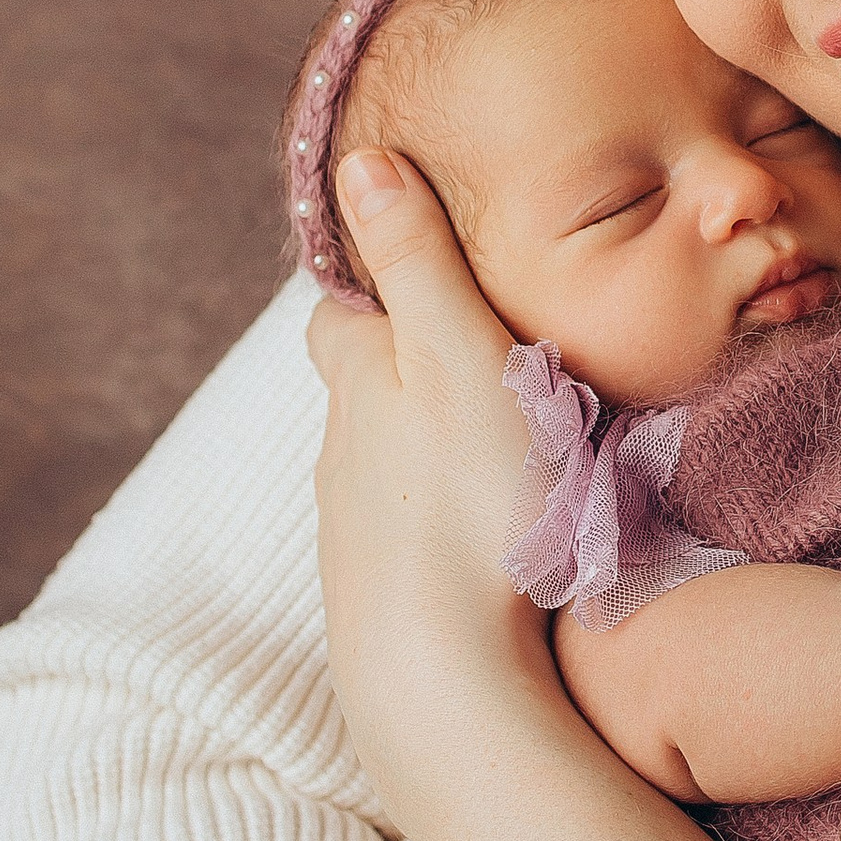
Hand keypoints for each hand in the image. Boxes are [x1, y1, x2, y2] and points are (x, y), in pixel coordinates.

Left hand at [310, 150, 728, 840]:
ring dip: (428, 453)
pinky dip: (440, 522)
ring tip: (500, 447)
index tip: (426, 270)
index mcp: (358, 384)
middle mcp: (340, 457)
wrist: (445, 683)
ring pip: (385, 471)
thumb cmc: (469, 505)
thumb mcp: (458, 356)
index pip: (343, 310)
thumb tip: (360, 157)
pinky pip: (411, 540)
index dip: (376, 284)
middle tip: (482, 359)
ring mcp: (357, 537)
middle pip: (361, 394)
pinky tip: (490, 539)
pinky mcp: (386, 604)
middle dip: (405, 371)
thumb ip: (418, 259)